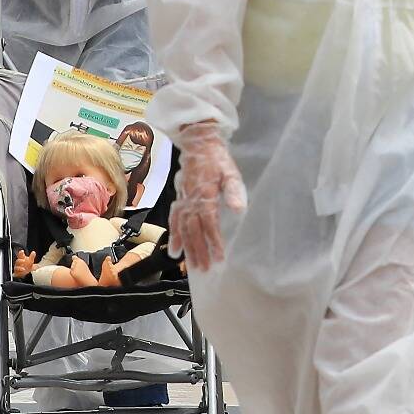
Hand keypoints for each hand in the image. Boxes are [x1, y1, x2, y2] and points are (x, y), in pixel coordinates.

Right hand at [170, 122, 245, 273]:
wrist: (199, 145)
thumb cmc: (218, 160)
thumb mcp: (231, 172)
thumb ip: (234, 190)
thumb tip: (239, 209)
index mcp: (205, 194)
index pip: (209, 223)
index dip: (214, 241)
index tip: (219, 257)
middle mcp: (191, 200)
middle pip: (194, 230)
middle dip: (199, 250)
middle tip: (205, 268)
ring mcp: (183, 200)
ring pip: (182, 228)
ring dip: (186, 247)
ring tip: (190, 265)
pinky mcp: (179, 199)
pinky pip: (174, 220)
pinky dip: (174, 235)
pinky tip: (174, 249)